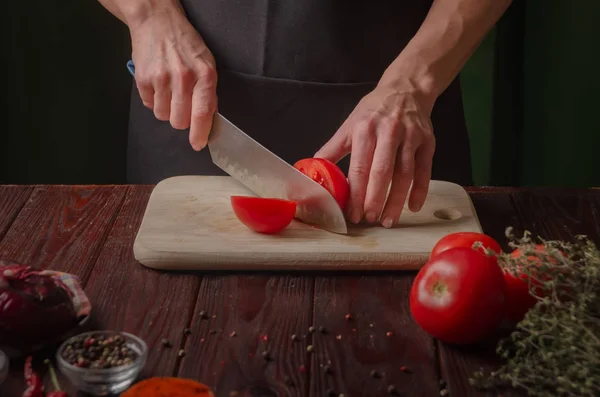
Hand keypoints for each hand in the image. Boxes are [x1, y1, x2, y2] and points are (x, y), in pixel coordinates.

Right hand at [129, 7, 216, 150]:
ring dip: (166, 109)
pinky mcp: (143, 79)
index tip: (198, 144)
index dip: (200, 133)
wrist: (156, 20)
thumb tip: (208, 118)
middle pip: (180, 121)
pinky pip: (149, 105)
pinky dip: (154, 100)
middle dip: (181, 119)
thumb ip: (208, 91)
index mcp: (204, 75)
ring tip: (169, 89)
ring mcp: (161, 79)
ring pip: (163, 116)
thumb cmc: (184, 43)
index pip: (202, 112)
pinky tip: (158, 84)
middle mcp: (183, 78)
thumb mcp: (206, 63)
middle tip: (181, 105)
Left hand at [315, 82, 434, 227]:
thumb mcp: (349, 126)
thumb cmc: (374, 111)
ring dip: (397, 201)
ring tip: (388, 220)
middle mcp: (389, 132)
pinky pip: (424, 170)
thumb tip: (311, 171)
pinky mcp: (428, 142)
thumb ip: (332, 150)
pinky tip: (413, 207)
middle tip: (369, 220)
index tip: (353, 213)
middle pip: (383, 172)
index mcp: (365, 130)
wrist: (406, 89)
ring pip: (405, 174)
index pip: (360, 168)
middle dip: (375, 199)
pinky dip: (420, 190)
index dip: (356, 193)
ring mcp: (411, 137)